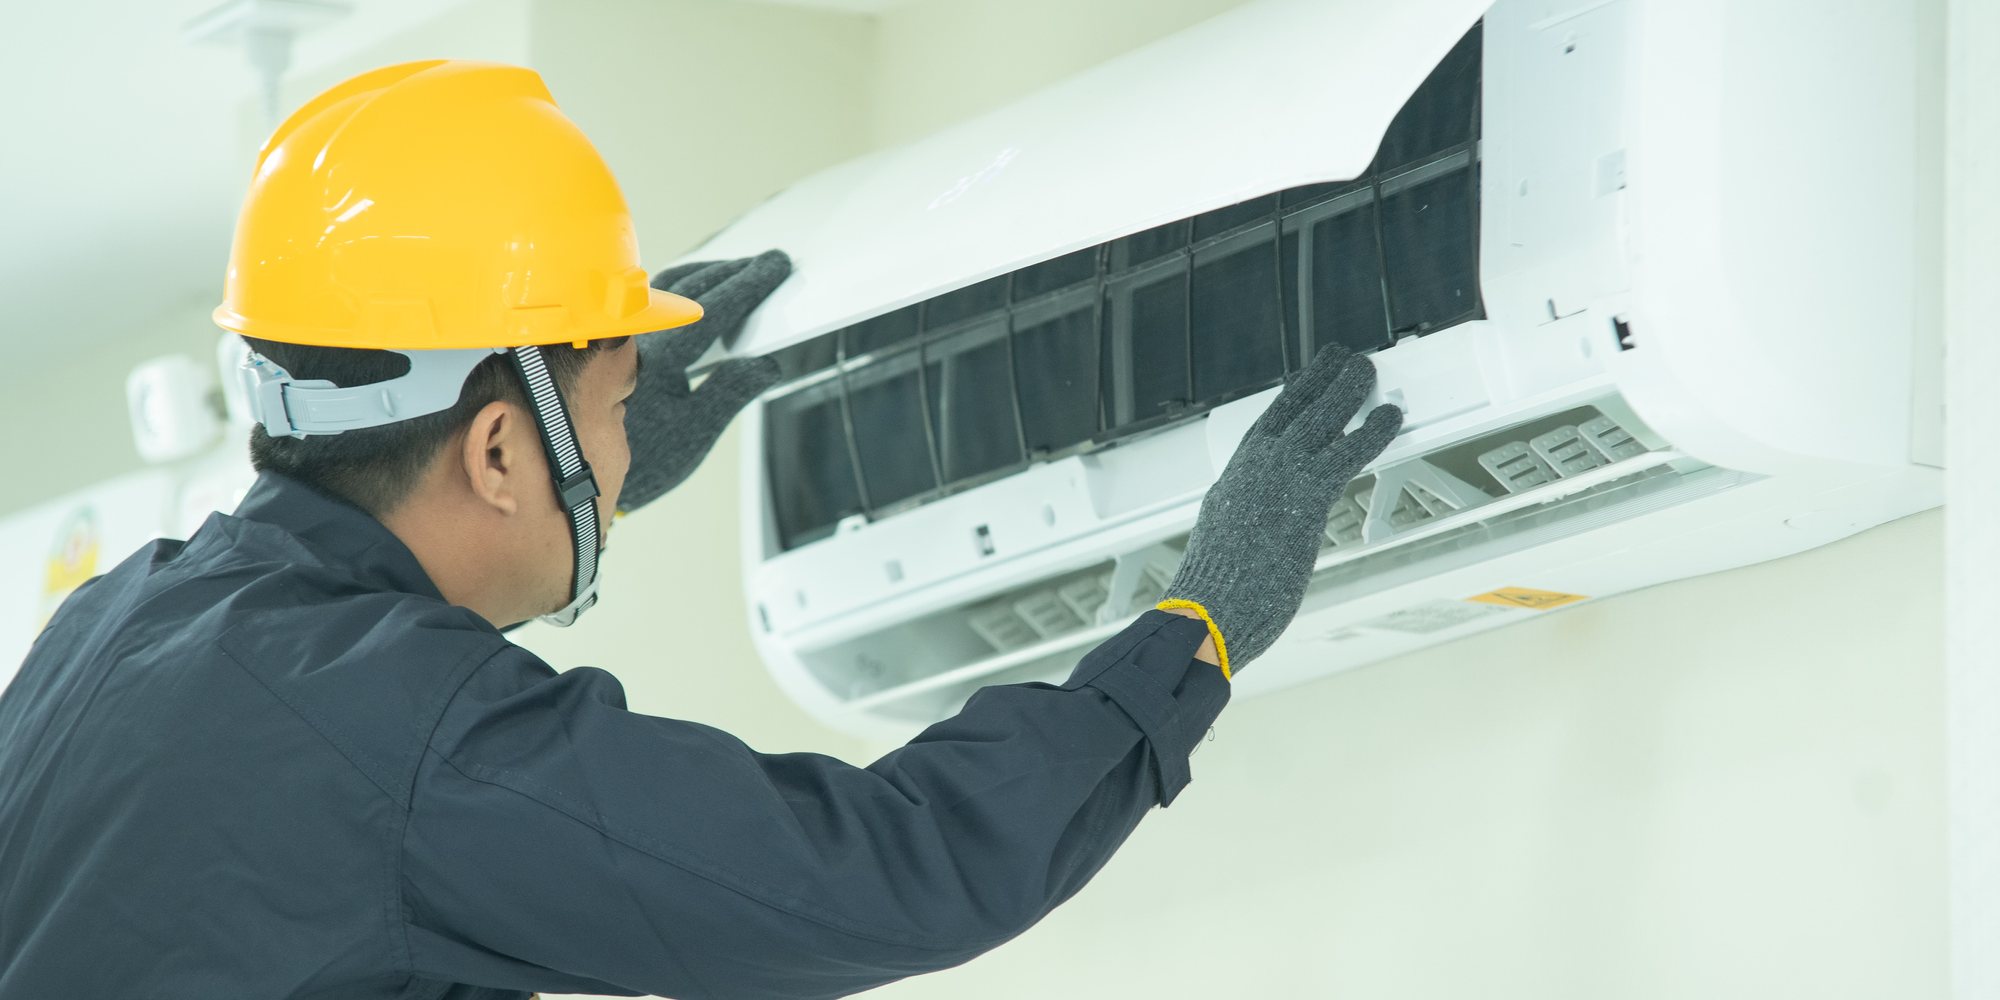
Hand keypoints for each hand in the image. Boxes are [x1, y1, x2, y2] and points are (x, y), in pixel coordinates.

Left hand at [619, 250, 791, 512]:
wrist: (589, 473)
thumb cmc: (644, 456)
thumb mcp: (697, 432)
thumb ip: (730, 392)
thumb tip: (766, 364)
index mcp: (663, 359)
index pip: (715, 310)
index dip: (749, 286)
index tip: (774, 267)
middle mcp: (641, 340)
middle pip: (692, 288)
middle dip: (732, 271)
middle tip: (767, 263)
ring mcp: (628, 339)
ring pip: (669, 289)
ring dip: (706, 275)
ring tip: (738, 270)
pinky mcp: (622, 344)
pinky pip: (657, 299)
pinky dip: (685, 288)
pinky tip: (696, 292)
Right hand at [1159, 346, 1401, 675]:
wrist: (1207, 612)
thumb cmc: (1215, 596)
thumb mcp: (1224, 546)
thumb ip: (1245, 525)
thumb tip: (1253, 529)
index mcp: (1233, 481)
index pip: (1266, 426)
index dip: (1291, 399)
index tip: (1307, 380)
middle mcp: (1253, 469)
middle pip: (1293, 410)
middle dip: (1321, 380)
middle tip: (1342, 358)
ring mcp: (1279, 478)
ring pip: (1320, 419)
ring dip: (1347, 390)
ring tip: (1367, 368)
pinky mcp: (1305, 496)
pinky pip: (1346, 453)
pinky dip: (1371, 432)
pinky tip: (1388, 417)